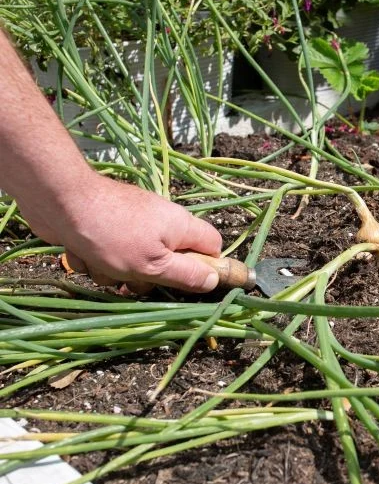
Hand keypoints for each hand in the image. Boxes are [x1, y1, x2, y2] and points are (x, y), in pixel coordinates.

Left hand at [18, 173, 222, 292]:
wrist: (60, 201)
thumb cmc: (112, 235)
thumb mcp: (154, 265)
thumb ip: (186, 275)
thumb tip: (214, 280)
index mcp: (181, 226)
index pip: (213, 245)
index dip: (207, 266)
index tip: (189, 282)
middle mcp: (161, 221)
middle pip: (170, 259)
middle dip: (149, 277)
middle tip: (134, 281)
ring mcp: (132, 223)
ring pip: (135, 261)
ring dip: (116, 272)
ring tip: (101, 264)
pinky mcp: (105, 227)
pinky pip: (109, 254)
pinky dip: (96, 259)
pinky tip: (83, 253)